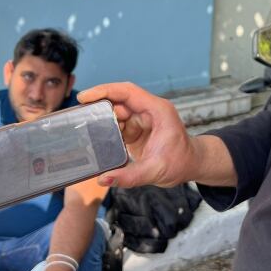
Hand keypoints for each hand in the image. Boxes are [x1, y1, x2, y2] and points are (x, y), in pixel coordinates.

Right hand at [78, 82, 199, 187]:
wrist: (191, 165)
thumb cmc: (181, 163)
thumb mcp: (156, 171)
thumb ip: (129, 176)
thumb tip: (104, 179)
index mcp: (157, 110)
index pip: (127, 92)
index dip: (105, 91)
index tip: (85, 97)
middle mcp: (149, 111)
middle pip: (118, 100)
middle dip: (99, 107)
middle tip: (79, 118)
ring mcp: (142, 119)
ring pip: (116, 113)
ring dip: (102, 121)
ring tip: (86, 132)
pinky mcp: (137, 129)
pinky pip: (117, 125)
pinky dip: (107, 132)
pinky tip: (97, 141)